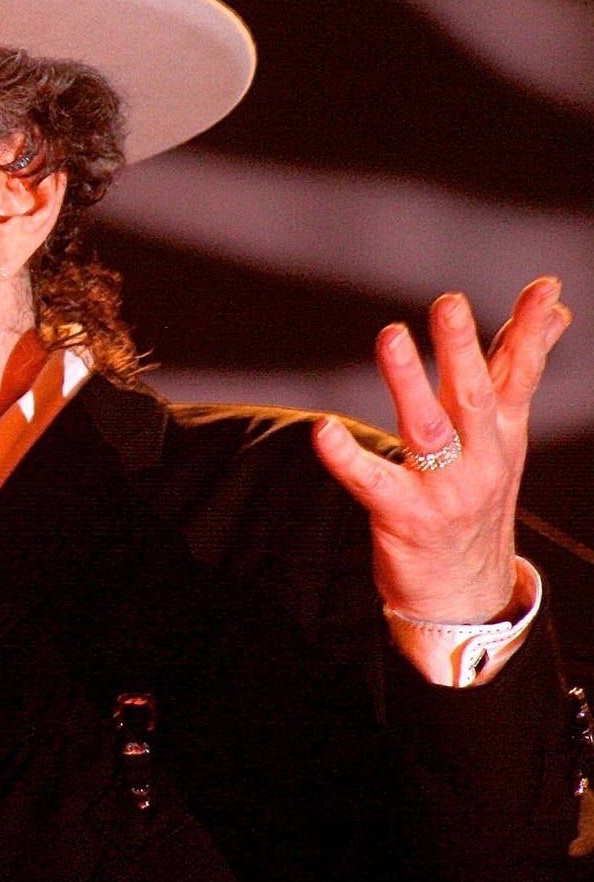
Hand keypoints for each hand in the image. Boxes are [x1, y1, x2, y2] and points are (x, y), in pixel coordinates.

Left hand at [314, 277, 571, 622]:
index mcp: (504, 434)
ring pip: (428, 430)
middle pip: (474, 396)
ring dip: (409, 383)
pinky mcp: (403, 517)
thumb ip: (516, 372)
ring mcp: (444, 490)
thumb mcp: (504, 435)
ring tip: (391, 336)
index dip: (532, 331)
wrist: (465, 593)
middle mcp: (481, 459)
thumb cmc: (477, 496)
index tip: (545, 289)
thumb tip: (557, 312)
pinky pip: (371, 482)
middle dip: (462, 349)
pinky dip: (347, 456)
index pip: (520, 375)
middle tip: (449, 303)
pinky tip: (324, 429)